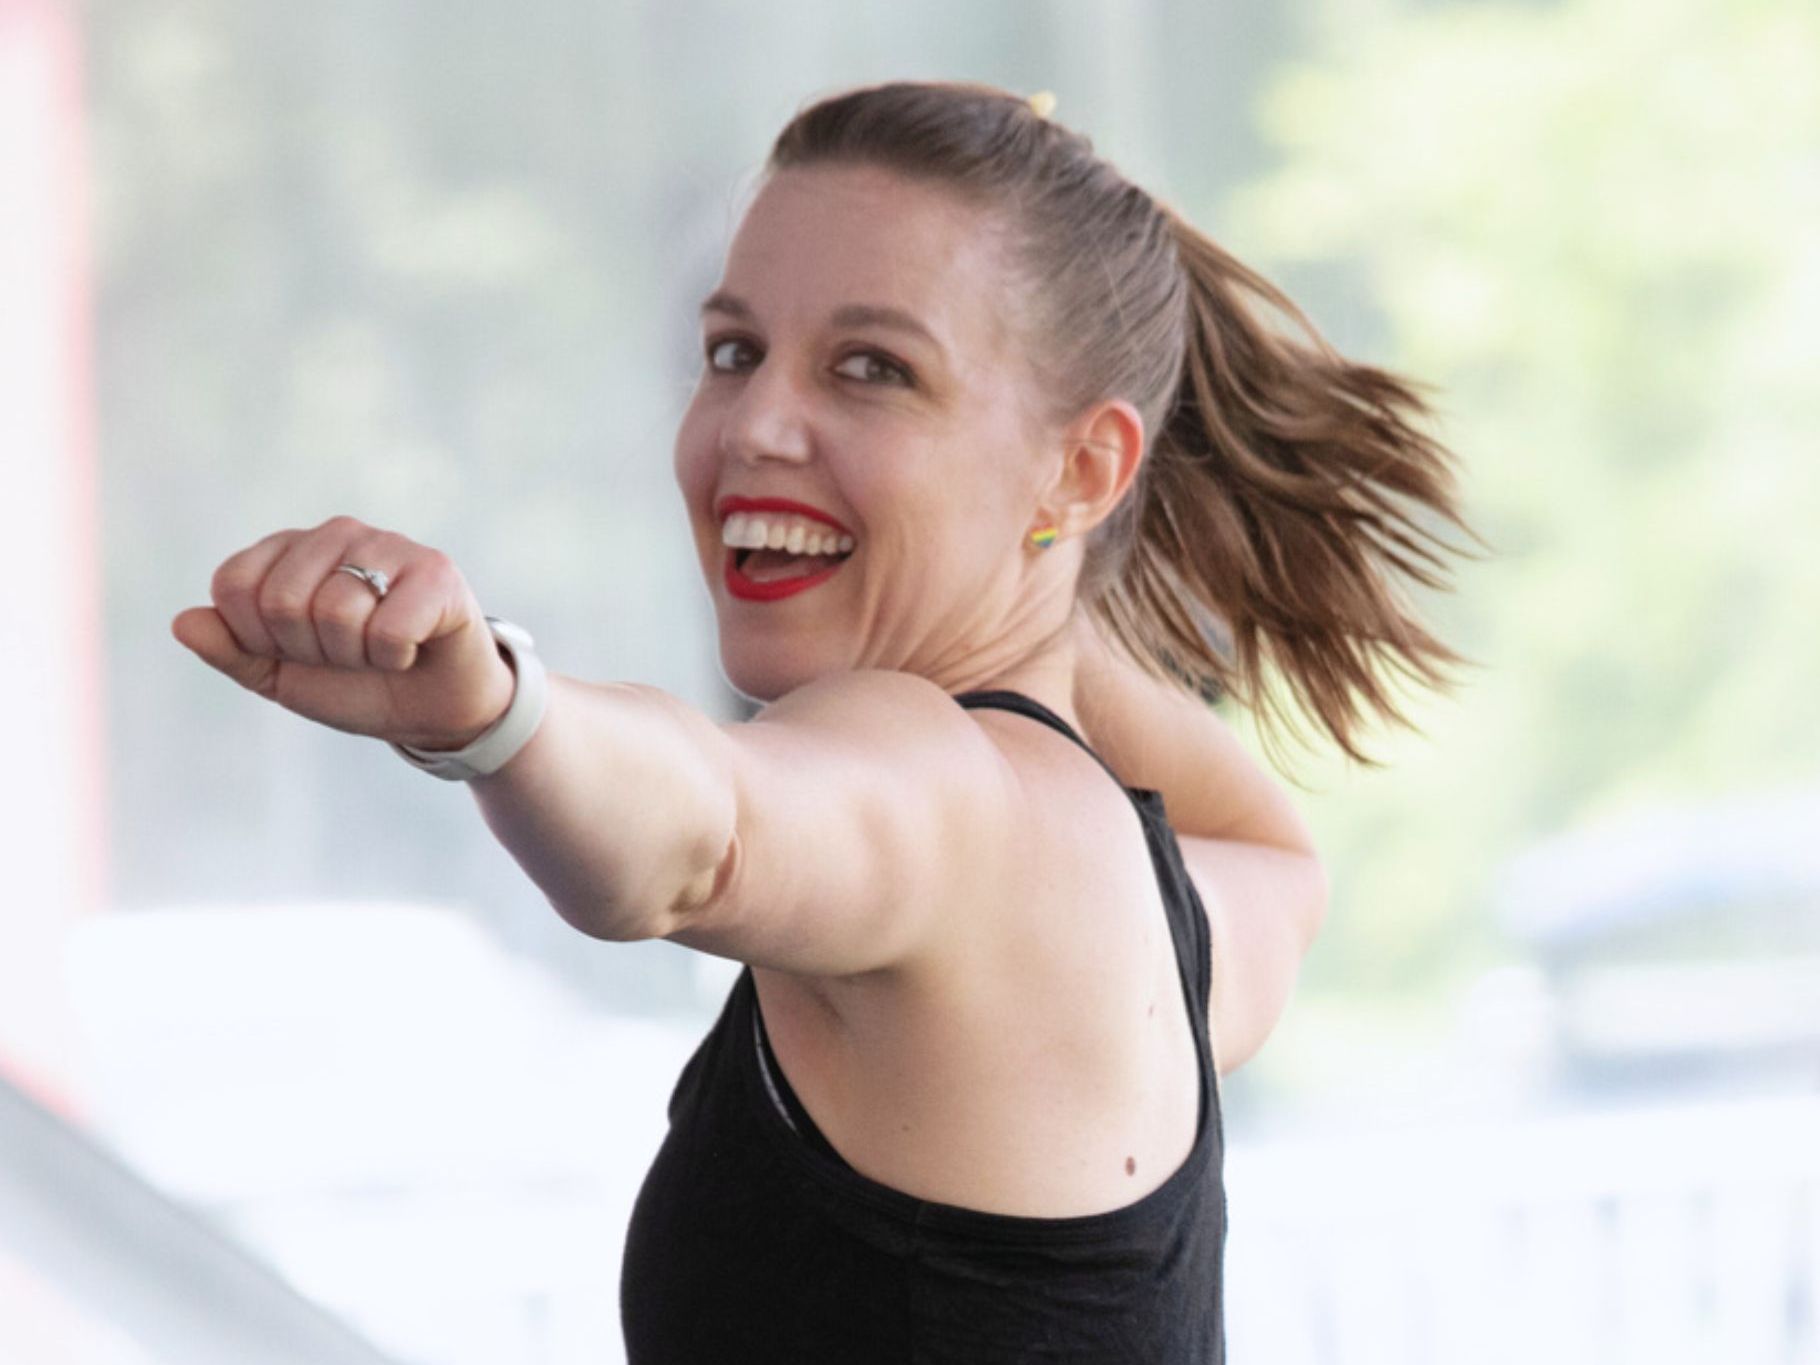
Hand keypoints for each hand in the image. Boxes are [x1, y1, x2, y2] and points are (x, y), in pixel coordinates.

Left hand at [171, 515, 516, 749]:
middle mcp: (334, 534)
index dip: (260, 639)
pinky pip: (388, 627)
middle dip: (311, 651)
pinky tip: (412, 647)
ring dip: (357, 656)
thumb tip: (184, 622)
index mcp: (288, 551)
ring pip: (335, 612)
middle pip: (281, 602)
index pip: (234, 587)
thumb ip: (231, 652)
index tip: (299, 651)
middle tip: (346, 653)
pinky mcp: (435, 570)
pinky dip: (395, 656)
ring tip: (380, 650)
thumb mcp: (281, 678)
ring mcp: (387, 544)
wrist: (432, 710)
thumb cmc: (357, 684)